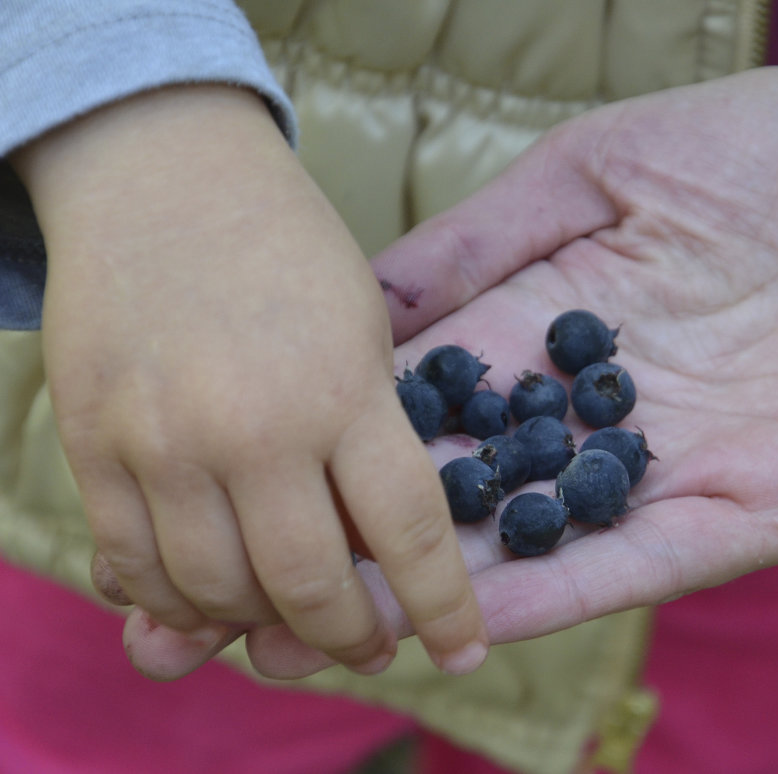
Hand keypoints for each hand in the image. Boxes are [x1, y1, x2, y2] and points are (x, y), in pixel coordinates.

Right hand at [13, 86, 487, 675]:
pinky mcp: (94, 445)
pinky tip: (209, 596)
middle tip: (370, 647)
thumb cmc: (286, 252)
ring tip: (292, 618)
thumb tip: (370, 550)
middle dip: (351, 637)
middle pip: (309, 585)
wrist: (161, 176)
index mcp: (343, 391)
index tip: (464, 654)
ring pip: (216, 592)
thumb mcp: (364, 331)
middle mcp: (254, 428)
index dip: (443, 609)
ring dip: (262, 624)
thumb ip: (369, 438)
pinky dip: (175, 600)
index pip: (408, 532)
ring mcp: (164, 442)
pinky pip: (132, 564)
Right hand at [198, 65, 777, 677]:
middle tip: (267, 602)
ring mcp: (669, 469)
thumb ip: (488, 235)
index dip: (354, 447)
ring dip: (442, 594)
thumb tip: (367, 292)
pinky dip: (555, 594)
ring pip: (539, 547)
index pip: (436, 402)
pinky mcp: (746, 511)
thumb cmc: (774, 152)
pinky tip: (470, 621)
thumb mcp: (604, 166)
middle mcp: (598, 413)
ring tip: (337, 636)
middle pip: (472, 493)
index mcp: (556, 329)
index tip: (263, 488)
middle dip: (375, 547)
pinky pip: (635, 562)